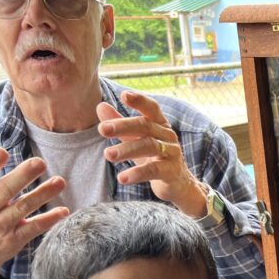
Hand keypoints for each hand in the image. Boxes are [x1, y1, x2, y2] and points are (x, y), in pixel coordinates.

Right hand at [0, 145, 66, 278]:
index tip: (2, 152)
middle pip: (4, 191)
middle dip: (22, 176)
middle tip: (40, 162)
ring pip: (22, 208)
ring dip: (42, 194)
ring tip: (60, 181)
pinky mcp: (13, 240)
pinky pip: (33, 228)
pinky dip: (48, 220)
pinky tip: (63, 211)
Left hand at [97, 91, 205, 216]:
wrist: (178, 182)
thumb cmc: (155, 157)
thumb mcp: (137, 140)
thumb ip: (120, 125)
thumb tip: (100, 106)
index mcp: (160, 124)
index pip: (151, 108)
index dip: (140, 101)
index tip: (124, 95)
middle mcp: (168, 135)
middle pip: (146, 126)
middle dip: (123, 126)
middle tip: (102, 129)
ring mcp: (172, 153)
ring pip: (150, 146)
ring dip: (127, 150)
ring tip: (108, 155)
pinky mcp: (171, 171)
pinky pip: (154, 170)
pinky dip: (137, 174)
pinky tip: (122, 178)